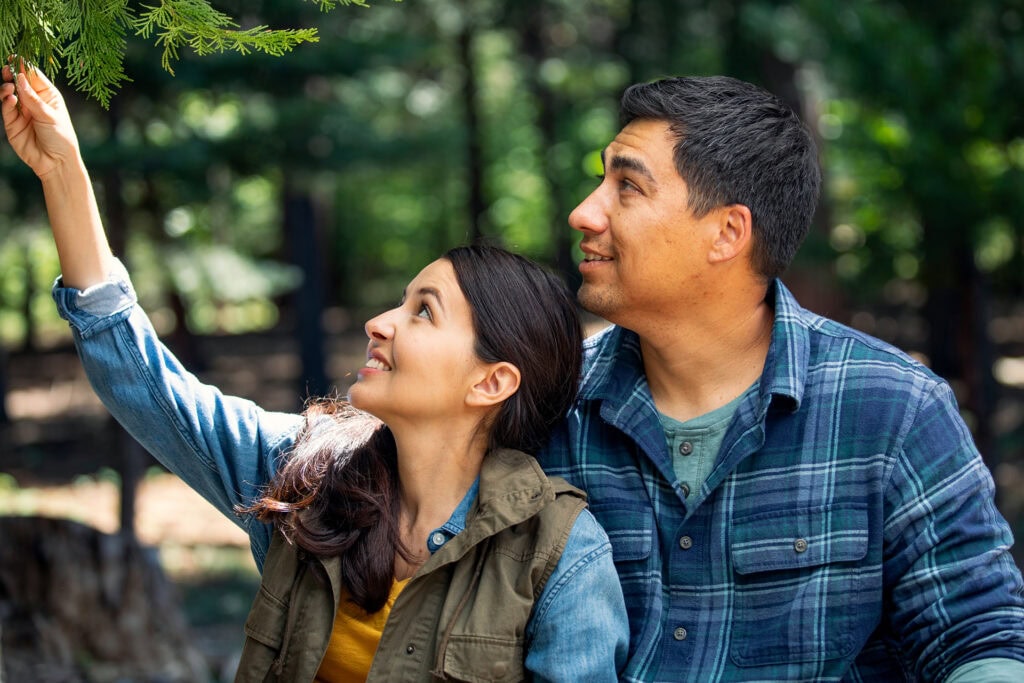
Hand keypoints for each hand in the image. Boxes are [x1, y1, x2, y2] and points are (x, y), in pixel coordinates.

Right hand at [1, 58, 80, 177]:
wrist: (56, 163)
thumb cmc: (61, 138)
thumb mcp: (50, 116)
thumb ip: (33, 98)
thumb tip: (19, 78)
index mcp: (48, 96)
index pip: (34, 76)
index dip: (24, 66)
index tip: (14, 57)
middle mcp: (33, 101)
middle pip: (18, 82)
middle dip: (11, 74)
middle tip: (6, 68)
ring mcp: (22, 112)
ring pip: (8, 94)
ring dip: (6, 88)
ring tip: (9, 87)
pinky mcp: (12, 123)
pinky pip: (6, 109)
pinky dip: (6, 102)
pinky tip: (10, 99)